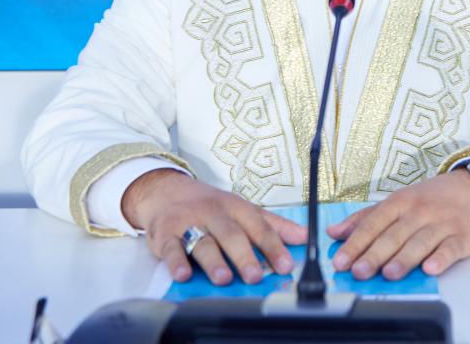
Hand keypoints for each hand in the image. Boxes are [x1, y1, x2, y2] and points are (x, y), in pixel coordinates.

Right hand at [122, 170, 307, 285]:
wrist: (165, 191)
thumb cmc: (210, 205)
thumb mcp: (242, 209)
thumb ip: (273, 224)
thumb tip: (305, 237)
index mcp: (236, 207)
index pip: (258, 226)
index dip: (273, 246)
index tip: (286, 265)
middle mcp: (213, 213)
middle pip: (231, 234)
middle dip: (244, 256)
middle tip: (256, 276)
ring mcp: (188, 222)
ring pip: (203, 242)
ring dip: (214, 261)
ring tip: (224, 279)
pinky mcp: (165, 233)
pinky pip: (171, 248)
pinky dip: (176, 262)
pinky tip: (183, 275)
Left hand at [327, 169, 469, 280]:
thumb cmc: (429, 200)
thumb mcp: (396, 202)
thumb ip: (365, 218)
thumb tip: (334, 232)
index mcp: (399, 202)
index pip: (373, 224)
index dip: (355, 243)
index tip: (340, 261)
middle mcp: (419, 212)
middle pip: (394, 235)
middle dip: (375, 254)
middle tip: (359, 272)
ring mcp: (442, 223)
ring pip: (420, 242)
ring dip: (404, 258)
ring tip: (389, 273)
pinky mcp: (463, 236)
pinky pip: (451, 249)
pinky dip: (441, 259)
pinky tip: (430, 269)